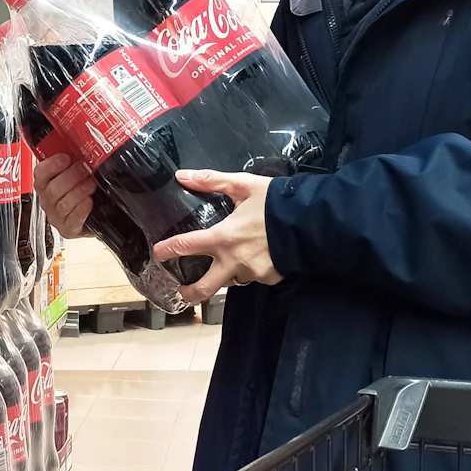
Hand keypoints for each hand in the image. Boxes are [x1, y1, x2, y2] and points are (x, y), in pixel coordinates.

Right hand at [33, 152, 94, 237]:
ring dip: (79, 191)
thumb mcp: (80, 172)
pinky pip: (71, 220)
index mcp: (46, 183)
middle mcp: (48, 200)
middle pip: (52, 189)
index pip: (40, 173)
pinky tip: (89, 203)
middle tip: (85, 169)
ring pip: (63, 204)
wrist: (100, 213)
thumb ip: (77, 160)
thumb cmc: (87, 189)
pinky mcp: (67, 230)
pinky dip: (81, 210)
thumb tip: (85, 142)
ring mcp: (56, 216)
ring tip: (91, 184)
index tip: (66, 158)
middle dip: (71, 177)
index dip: (51, 165)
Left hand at [152, 169, 282, 302]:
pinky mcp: (268, 279)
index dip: (167, 250)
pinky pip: (253, 277)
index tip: (158, 253)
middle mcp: (234, 261)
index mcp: (223, 237)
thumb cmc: (276, 202)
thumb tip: (183, 175)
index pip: (186, 246)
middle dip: (190, 294)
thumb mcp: (243, 185)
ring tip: (228, 264)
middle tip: (183, 293)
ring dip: (226, 275)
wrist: (311, 222)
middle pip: (204, 288)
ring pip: (231, 281)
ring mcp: (251, 273)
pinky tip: (257, 257)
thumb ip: (212, 181)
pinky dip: (251, 270)